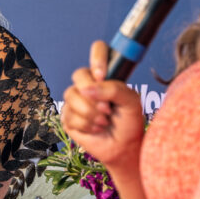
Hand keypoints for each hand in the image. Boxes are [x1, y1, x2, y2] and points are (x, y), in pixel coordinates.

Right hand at [61, 40, 145, 171]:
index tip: (101, 75)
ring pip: (71, 96)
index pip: (99, 50)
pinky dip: (86, 125)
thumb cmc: (129, 122)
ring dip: (90, 113)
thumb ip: (114, 89)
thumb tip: (88, 90)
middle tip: (107, 109)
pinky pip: (70, 115)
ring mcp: (76, 100)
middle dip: (92, 94)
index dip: (97, 58)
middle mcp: (89, 84)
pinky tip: (96, 129)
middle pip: (79, 74)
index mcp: (106, 76)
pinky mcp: (68, 116)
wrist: (123, 148)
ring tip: (104, 122)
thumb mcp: (131, 102)